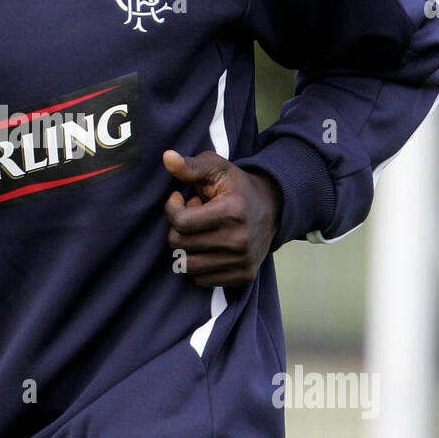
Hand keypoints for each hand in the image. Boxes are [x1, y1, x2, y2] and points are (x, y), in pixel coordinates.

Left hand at [163, 150, 282, 286]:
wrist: (272, 208)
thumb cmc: (236, 187)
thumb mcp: (216, 168)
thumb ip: (190, 165)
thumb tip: (167, 157)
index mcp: (232, 211)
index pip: (181, 222)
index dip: (172, 208)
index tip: (179, 199)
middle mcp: (239, 240)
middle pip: (180, 244)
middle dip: (178, 227)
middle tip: (194, 215)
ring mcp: (243, 261)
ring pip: (187, 265)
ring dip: (187, 247)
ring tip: (201, 231)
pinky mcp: (244, 276)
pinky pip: (200, 279)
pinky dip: (197, 264)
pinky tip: (208, 246)